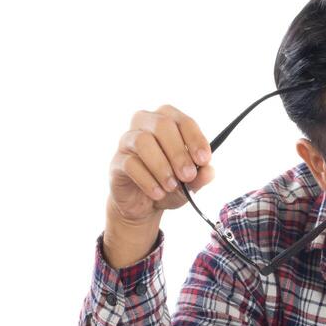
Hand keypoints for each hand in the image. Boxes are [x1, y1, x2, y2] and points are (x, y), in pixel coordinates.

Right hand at [108, 104, 215, 224]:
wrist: (144, 205)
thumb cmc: (169, 184)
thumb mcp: (190, 184)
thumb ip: (200, 176)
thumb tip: (209, 171)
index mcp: (168, 121)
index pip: (183, 120)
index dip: (195, 139)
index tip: (204, 160)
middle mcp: (146, 124)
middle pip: (162, 125)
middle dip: (178, 152)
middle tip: (188, 176)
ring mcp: (128, 141)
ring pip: (143, 141)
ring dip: (161, 166)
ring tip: (172, 186)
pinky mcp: (117, 161)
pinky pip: (130, 163)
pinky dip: (147, 180)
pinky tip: (158, 193)